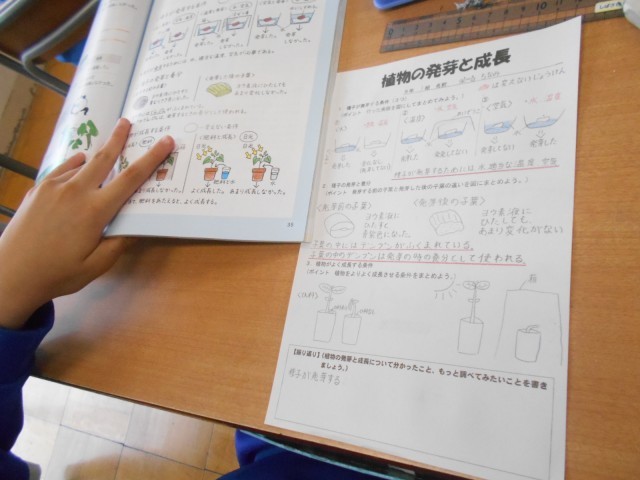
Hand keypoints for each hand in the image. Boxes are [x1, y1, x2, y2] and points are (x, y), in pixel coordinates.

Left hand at [0, 118, 174, 328]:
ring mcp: (54, 188)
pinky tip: (78, 164)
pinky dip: (74, 164)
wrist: (10, 274)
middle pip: (103, 158)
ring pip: (81, 163)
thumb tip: (138, 226)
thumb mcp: (97, 265)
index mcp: (95, 211)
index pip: (130, 179)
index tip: (165, 142)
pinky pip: (62, 170)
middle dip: (118, 138)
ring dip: (96, 153)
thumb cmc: (58, 273)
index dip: (151, 159)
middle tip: (128, 121)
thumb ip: (119, 243)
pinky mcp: (38, 190)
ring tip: (106, 146)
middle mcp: (75, 192)